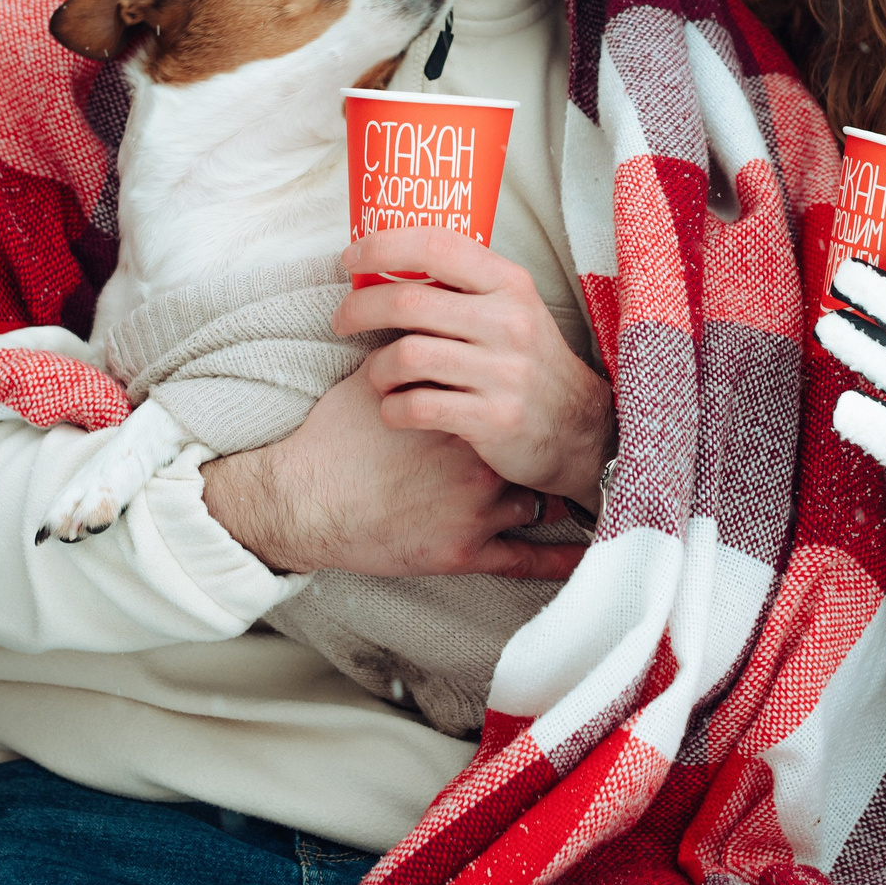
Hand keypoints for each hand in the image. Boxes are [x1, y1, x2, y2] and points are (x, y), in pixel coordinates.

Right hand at [201, 368, 583, 579]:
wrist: (303, 500)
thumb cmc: (332, 440)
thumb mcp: (370, 381)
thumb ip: (406, 356)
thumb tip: (417, 325)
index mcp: (461, 412)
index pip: (513, 398)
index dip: (519, 401)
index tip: (536, 399)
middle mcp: (478, 460)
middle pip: (530, 450)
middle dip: (530, 451)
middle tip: (541, 445)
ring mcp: (475, 509)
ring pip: (533, 501)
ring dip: (532, 497)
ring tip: (535, 492)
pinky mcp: (465, 552)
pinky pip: (525, 559)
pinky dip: (556, 559)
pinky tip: (582, 555)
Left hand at [336, 228, 616, 509]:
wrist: (577, 428)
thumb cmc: (525, 360)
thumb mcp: (510, 308)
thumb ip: (461, 285)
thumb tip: (385, 261)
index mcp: (510, 284)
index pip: (436, 245)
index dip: (383, 246)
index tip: (350, 258)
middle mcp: (509, 322)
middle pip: (408, 302)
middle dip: (359, 309)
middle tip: (342, 320)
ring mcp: (504, 372)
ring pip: (406, 356)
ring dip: (376, 368)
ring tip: (379, 376)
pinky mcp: (494, 419)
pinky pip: (417, 407)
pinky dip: (392, 409)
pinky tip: (395, 410)